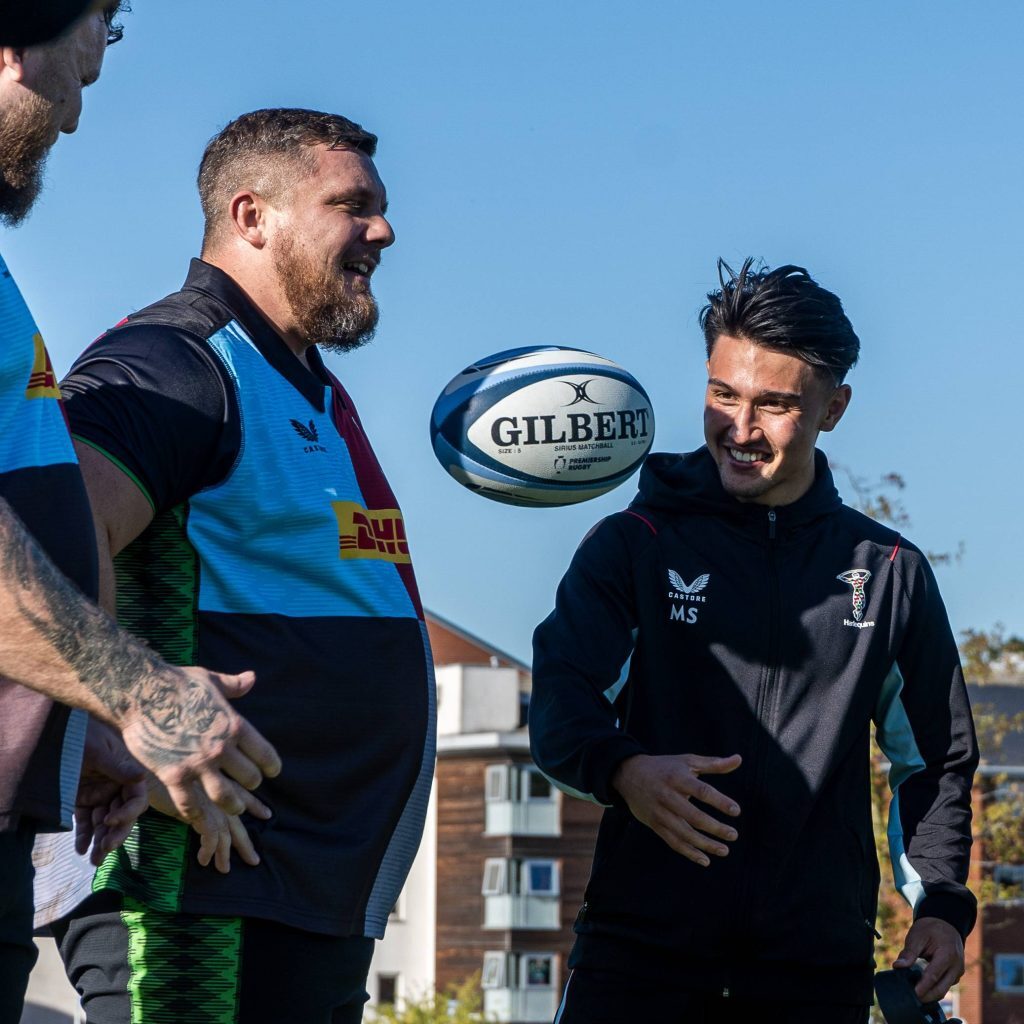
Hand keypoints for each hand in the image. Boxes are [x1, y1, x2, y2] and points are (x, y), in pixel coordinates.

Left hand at [74, 718, 148, 864]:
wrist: (55, 734)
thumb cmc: (80, 736)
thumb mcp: (97, 750)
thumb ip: (117, 766)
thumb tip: (141, 776)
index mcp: (126, 773)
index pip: (136, 798)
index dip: (127, 812)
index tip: (110, 821)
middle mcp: (116, 786)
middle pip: (122, 815)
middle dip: (115, 834)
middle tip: (105, 850)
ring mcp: (99, 795)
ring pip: (103, 823)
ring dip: (100, 841)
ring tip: (93, 861)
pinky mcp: (82, 801)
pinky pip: (85, 821)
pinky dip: (83, 836)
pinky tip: (80, 849)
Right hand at [118, 666, 280, 835]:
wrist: (140, 692)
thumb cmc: (176, 683)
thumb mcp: (211, 681)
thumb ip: (233, 686)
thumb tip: (252, 678)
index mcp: (234, 725)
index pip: (264, 754)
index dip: (271, 765)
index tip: (273, 771)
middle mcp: (220, 747)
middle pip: (249, 777)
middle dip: (252, 782)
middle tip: (250, 785)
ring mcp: (197, 764)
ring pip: (225, 796)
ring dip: (234, 804)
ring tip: (236, 806)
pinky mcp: (173, 775)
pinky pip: (190, 804)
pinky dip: (197, 813)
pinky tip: (200, 815)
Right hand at [148, 776, 271, 874]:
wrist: (149, 766)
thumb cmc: (165, 768)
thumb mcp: (188, 777)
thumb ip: (200, 786)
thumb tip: (204, 799)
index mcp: (221, 781)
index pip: (245, 794)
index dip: (255, 805)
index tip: (267, 814)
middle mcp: (220, 793)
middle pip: (238, 822)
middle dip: (244, 843)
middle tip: (254, 860)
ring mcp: (210, 803)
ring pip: (225, 834)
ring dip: (224, 854)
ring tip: (224, 869)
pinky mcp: (197, 813)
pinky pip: (209, 837)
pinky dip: (208, 850)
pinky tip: (202, 860)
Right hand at [611, 753, 741, 866]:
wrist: (628, 775)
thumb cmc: (665, 767)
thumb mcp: (687, 761)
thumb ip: (713, 764)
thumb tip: (739, 759)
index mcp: (677, 778)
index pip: (701, 791)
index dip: (719, 801)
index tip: (736, 811)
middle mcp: (667, 796)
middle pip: (693, 816)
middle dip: (715, 828)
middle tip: (733, 835)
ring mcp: (659, 812)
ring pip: (684, 833)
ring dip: (705, 844)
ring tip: (724, 850)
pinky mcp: (654, 824)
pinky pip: (673, 842)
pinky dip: (689, 852)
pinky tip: (705, 860)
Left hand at [894, 917, 964, 1002]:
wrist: (946, 923)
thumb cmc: (930, 928)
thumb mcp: (917, 936)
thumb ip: (909, 952)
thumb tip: (897, 967)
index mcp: (947, 954)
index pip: (934, 975)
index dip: (924, 986)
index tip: (915, 994)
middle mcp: (956, 966)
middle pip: (942, 987)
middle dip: (928, 996)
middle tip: (913, 1000)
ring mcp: (958, 972)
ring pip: (944, 988)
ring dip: (931, 993)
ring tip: (915, 995)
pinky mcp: (956, 974)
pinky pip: (945, 985)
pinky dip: (935, 988)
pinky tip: (922, 988)